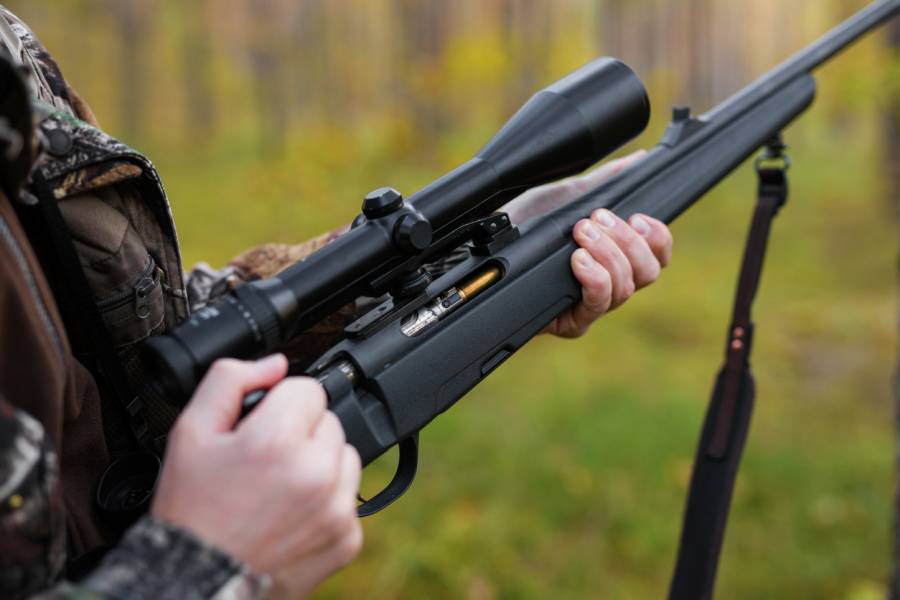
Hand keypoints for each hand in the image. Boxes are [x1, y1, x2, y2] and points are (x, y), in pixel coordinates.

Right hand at [152, 355, 361, 596]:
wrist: (197, 580)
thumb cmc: (192, 509)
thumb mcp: (191, 432)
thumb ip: (231, 380)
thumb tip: (275, 364)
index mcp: (279, 441)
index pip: (308, 388)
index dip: (279, 404)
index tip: (261, 429)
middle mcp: (316, 474)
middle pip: (329, 421)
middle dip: (301, 433)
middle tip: (264, 463)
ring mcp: (337, 510)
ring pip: (345, 456)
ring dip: (319, 464)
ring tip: (278, 488)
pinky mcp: (347, 538)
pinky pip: (349, 498)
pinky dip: (327, 502)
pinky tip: (291, 514)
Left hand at [502, 150, 672, 337]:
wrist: (486, 248)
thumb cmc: (524, 225)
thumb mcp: (565, 197)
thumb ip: (604, 183)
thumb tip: (639, 159)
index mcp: (614, 256)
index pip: (657, 255)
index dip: (658, 238)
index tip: (639, 217)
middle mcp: (609, 283)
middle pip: (647, 273)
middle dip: (629, 241)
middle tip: (596, 219)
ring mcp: (591, 305)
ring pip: (626, 289)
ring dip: (609, 254)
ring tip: (581, 233)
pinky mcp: (572, 322)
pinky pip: (597, 305)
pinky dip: (594, 279)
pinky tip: (579, 260)